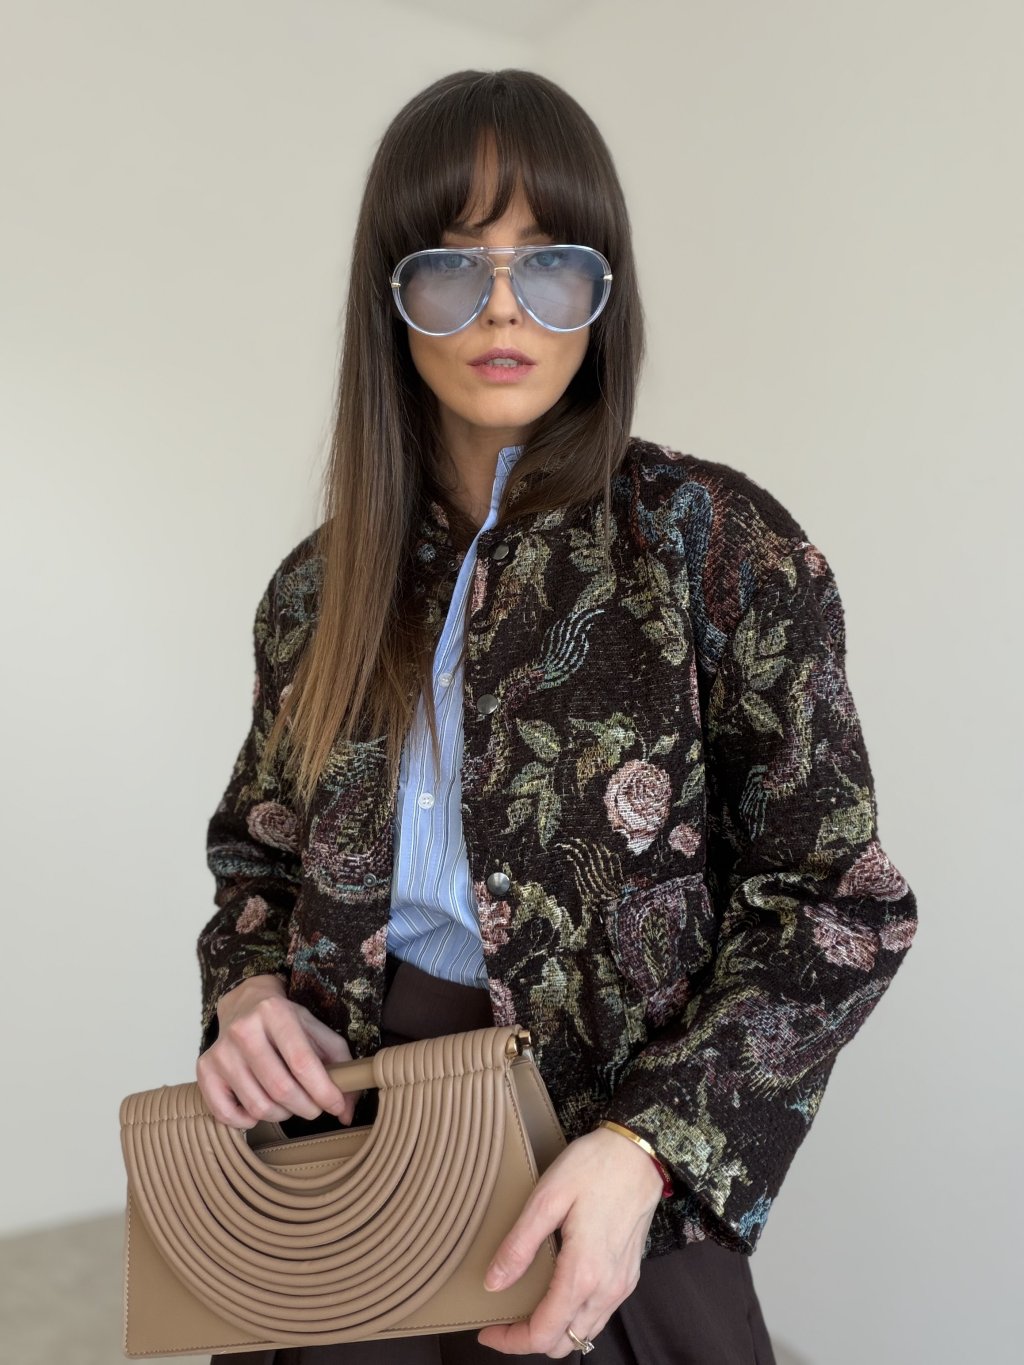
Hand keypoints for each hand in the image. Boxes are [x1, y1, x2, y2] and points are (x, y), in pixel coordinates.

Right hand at [196, 973, 357, 1127]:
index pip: (302, 1062)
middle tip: (315, 1107)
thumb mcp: (315, 1029)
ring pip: (258, 1105)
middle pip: (281, 1088)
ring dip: (282, 1115)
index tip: (336, 1106)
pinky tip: (259, 1110)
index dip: (324, 1091)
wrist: (243, 1002)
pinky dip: (247, 1121)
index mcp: (276, 1012)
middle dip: (307, 1107)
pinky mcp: (205, 1069)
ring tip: (289, 1104)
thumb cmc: (285, 1021)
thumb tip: (346, 1111)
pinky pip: (226, 1113)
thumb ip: (340, 1064)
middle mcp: (244, 1029)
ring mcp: (221, 1051)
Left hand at [477, 1126, 663, 1356]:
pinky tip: (557, 1291)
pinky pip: (599, 1314)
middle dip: (530, 1338)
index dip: (510, 1341)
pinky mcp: (628, 1275)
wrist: (640, 1152)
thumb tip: (494, 1283)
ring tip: (527, 1306)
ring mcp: (621, 1285)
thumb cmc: (594, 1167)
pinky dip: (574, 1316)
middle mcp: (606, 1289)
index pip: (543, 1334)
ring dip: (554, 1330)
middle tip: (504, 1317)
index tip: (487, 1331)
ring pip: (584, 1333)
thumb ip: (519, 1246)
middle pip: (564, 1344)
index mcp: (583, 1273)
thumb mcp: (546, 1198)